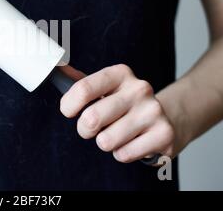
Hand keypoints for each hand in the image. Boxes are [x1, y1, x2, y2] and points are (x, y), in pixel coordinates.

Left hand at [59, 64, 175, 163]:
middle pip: (91, 118)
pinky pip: (124, 154)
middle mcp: (139, 89)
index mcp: (120, 73)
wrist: (166, 119)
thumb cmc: (123, 104)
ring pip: (106, 141)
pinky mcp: (164, 135)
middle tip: (93, 127)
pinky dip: (122, 154)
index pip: (83, 88)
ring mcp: (153, 111)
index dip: (69, 105)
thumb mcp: (103, 88)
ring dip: (105, 142)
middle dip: (85, 129)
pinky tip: (132, 143)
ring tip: (116, 134)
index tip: (69, 111)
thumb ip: (78, 80)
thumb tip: (56, 68)